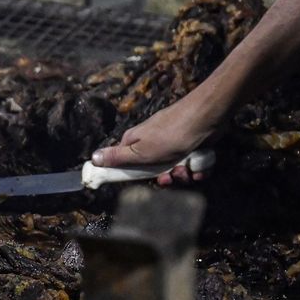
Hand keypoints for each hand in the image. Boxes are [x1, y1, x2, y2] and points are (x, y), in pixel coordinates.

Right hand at [91, 85, 225, 185]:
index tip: (142, 181)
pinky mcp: (190, 146)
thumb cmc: (170, 134)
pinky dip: (196, 168)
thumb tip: (93, 158)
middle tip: (171, 176)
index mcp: (135, 142)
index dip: (132, 175)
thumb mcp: (140, 151)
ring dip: (182, 174)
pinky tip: (199, 166)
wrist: (206, 118)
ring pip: (174, 169)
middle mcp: (152, 142)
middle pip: (153, 171)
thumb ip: (117, 157)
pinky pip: (190, 165)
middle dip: (165, 177)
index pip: (125, 163)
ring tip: (188, 168)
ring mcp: (172, 144)